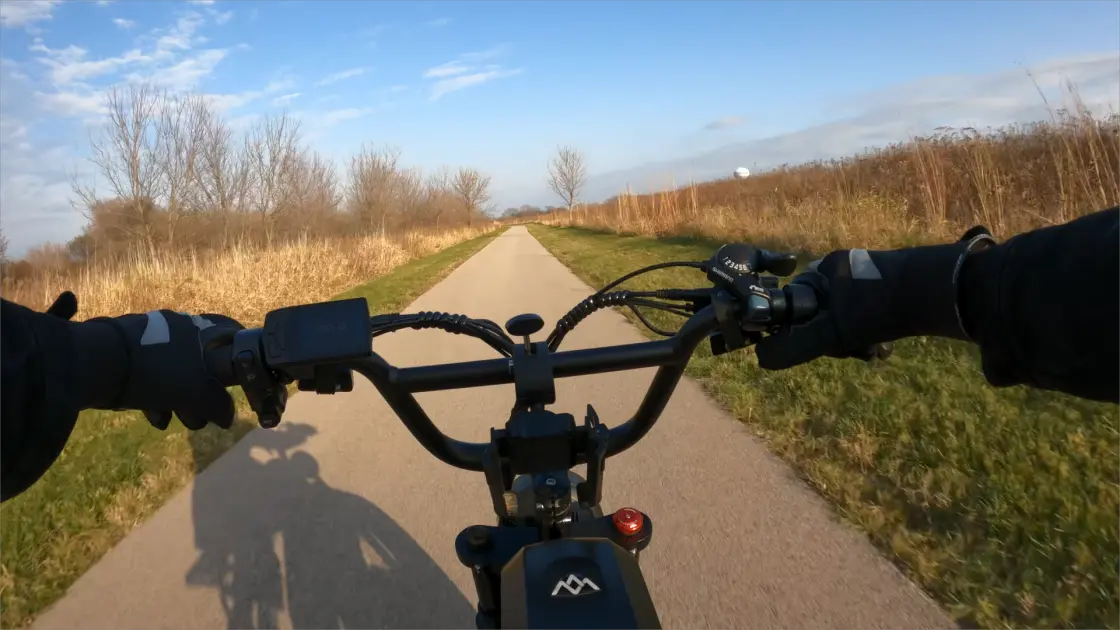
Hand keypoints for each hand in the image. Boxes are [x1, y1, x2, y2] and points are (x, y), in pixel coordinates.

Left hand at [95, 309, 244, 429]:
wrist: (94, 362)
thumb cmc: (156, 372)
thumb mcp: (195, 393)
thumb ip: (218, 405)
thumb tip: (227, 418)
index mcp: (197, 328)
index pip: (228, 334)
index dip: (234, 358)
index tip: (233, 382)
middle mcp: (175, 325)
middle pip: (198, 360)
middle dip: (198, 391)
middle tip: (195, 414)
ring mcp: (146, 335)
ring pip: (171, 369)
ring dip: (174, 397)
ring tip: (168, 419)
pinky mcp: (122, 348)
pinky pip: (146, 372)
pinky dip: (151, 393)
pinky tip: (149, 413)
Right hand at [755, 227, 995, 369]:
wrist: (943, 290)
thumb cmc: (882, 306)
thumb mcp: (835, 331)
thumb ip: (797, 346)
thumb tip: (761, 360)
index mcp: (827, 269)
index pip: (798, 302)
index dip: (803, 328)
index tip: (823, 345)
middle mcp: (846, 268)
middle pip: (824, 313)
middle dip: (837, 339)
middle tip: (855, 351)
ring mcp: (871, 275)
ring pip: (849, 317)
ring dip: (858, 340)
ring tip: (875, 351)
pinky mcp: (894, 285)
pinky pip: (871, 314)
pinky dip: (875, 333)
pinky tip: (886, 346)